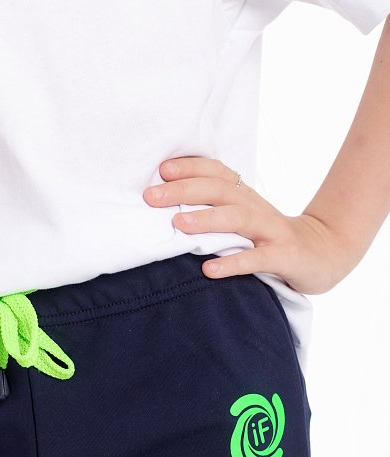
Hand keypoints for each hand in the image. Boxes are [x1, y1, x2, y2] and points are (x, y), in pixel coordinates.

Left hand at [142, 155, 352, 294]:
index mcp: (244, 196)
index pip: (217, 173)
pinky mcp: (283, 257)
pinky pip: (256, 259)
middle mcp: (256, 208)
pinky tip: (209, 270)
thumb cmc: (269, 237)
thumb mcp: (243, 217)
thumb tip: (167, 206)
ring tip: (178, 224)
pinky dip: (232, 264)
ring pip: (237, 219)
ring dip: (206, 219)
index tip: (161, 171)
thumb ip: (214, 208)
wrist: (322, 253)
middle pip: (220, 191)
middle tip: (152, 197)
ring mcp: (271, 231)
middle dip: (184, 191)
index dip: (190, 168)